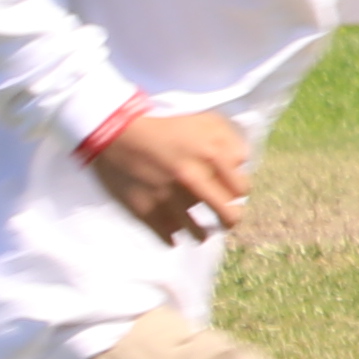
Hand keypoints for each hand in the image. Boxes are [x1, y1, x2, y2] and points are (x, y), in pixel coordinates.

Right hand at [89, 104, 252, 242]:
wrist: (116, 131)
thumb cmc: (165, 125)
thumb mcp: (205, 122)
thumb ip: (231, 142)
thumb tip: (242, 165)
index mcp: (210, 156)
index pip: (241, 190)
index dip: (238, 192)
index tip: (232, 194)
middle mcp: (191, 179)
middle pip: (228, 217)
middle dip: (230, 220)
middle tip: (225, 220)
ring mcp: (168, 197)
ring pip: (198, 233)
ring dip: (201, 234)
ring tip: (200, 234)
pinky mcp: (146, 210)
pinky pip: (168, 236)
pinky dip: (173, 237)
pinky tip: (174, 235)